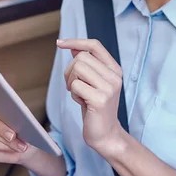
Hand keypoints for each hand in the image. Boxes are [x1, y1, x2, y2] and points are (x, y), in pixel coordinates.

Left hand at [58, 38, 124, 152]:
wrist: (106, 133)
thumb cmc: (96, 107)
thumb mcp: (93, 82)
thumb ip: (87, 65)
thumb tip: (74, 47)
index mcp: (114, 69)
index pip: (95, 45)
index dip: (76, 41)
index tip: (60, 43)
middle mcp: (115, 76)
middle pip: (81, 57)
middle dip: (70, 71)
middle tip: (73, 85)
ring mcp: (109, 87)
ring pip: (77, 68)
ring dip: (71, 82)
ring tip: (79, 94)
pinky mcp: (100, 100)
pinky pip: (76, 85)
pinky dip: (73, 94)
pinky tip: (82, 102)